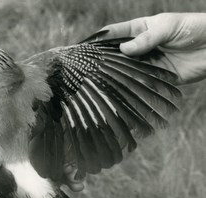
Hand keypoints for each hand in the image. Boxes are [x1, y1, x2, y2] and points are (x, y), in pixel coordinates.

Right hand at [64, 13, 205, 190]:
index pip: (113, 34)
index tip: (82, 48)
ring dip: (114, 77)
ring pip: (125, 71)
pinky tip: (118, 92)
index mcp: (139, 29)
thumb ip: (146, 38)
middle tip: (86, 70)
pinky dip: (130, 88)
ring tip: (97, 84)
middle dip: (102, 62)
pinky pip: (140, 83)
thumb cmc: (193, 28)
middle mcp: (140, 47)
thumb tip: (124, 51)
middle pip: (116, 54)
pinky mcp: (155, 77)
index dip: (98, 40)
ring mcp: (146, 63)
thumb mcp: (167, 27)